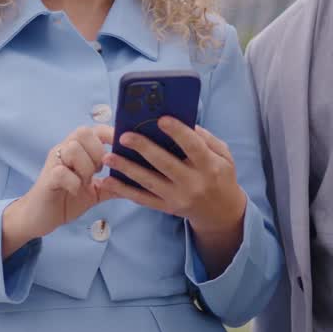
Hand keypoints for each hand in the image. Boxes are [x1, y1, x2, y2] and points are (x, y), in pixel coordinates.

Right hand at [2, 125, 112, 256]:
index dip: (109, 134)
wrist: (40, 217)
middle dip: (96, 151)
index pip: (94, 130)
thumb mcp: (96, 192)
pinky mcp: (47, 179)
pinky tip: (76, 190)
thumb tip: (138, 181)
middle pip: (82, 132)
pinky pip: (61, 172)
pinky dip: (73, 182)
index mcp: (77, 150)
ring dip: (85, 167)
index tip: (122, 147)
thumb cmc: (67, 199)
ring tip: (86, 181)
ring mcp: (54, 163)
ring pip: (72, 149)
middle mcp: (64, 151)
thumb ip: (113, 184)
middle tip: (99, 170)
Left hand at [99, 118, 246, 234]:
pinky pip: (142, 199)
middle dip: (143, 148)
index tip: (161, 119)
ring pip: (149, 182)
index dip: (178, 132)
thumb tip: (183, 121)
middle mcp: (193, 183)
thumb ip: (205, 139)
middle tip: (124, 136)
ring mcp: (178, 197)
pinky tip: (108, 181)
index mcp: (209, 166)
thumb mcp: (224, 155)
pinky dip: (124, 191)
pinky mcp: (166, 208)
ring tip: (108, 157)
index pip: (193, 147)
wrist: (221, 213)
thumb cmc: (221, 176)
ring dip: (126, 169)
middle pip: (165, 164)